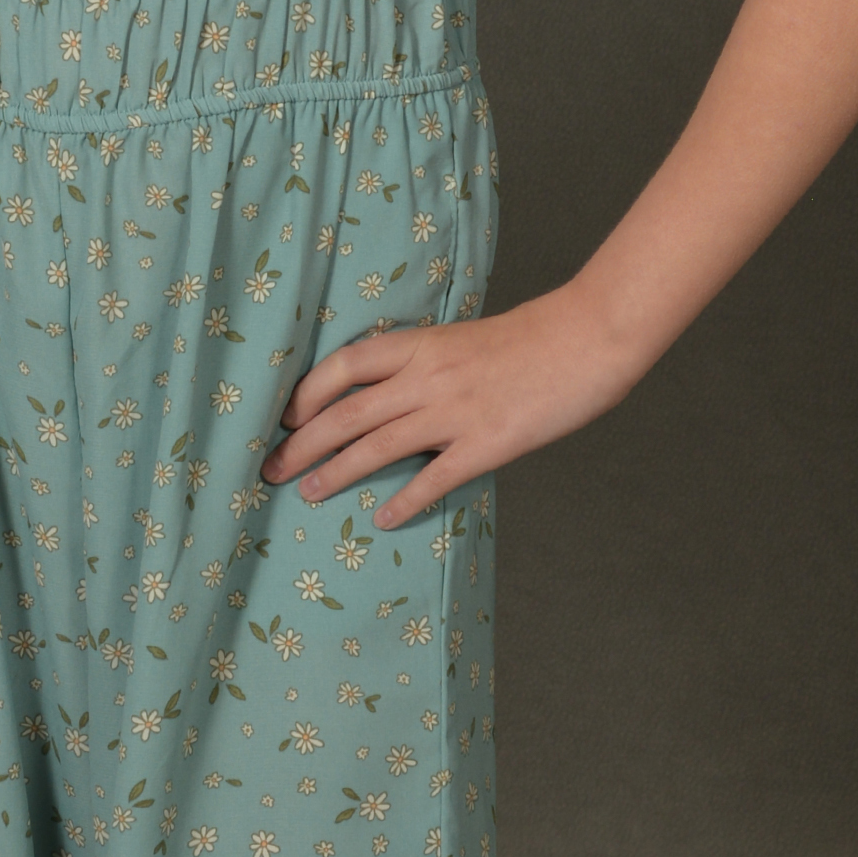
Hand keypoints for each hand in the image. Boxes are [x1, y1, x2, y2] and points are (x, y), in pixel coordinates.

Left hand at [260, 288, 643, 528]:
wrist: (587, 337)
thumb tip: (390, 395)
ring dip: (336, 471)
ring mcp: (456, 411)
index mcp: (421, 343)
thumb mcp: (464, 339)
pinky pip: (435, 477)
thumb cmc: (531, 338)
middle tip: (270, 468)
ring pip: (378, 445)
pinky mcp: (488, 442)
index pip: (345, 365)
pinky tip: (381, 519)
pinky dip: (405, 501)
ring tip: (307, 492)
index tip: (283, 418)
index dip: (307, 393)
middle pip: (347, 412)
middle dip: (303, 443)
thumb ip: (426, 364)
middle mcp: (428, 376)